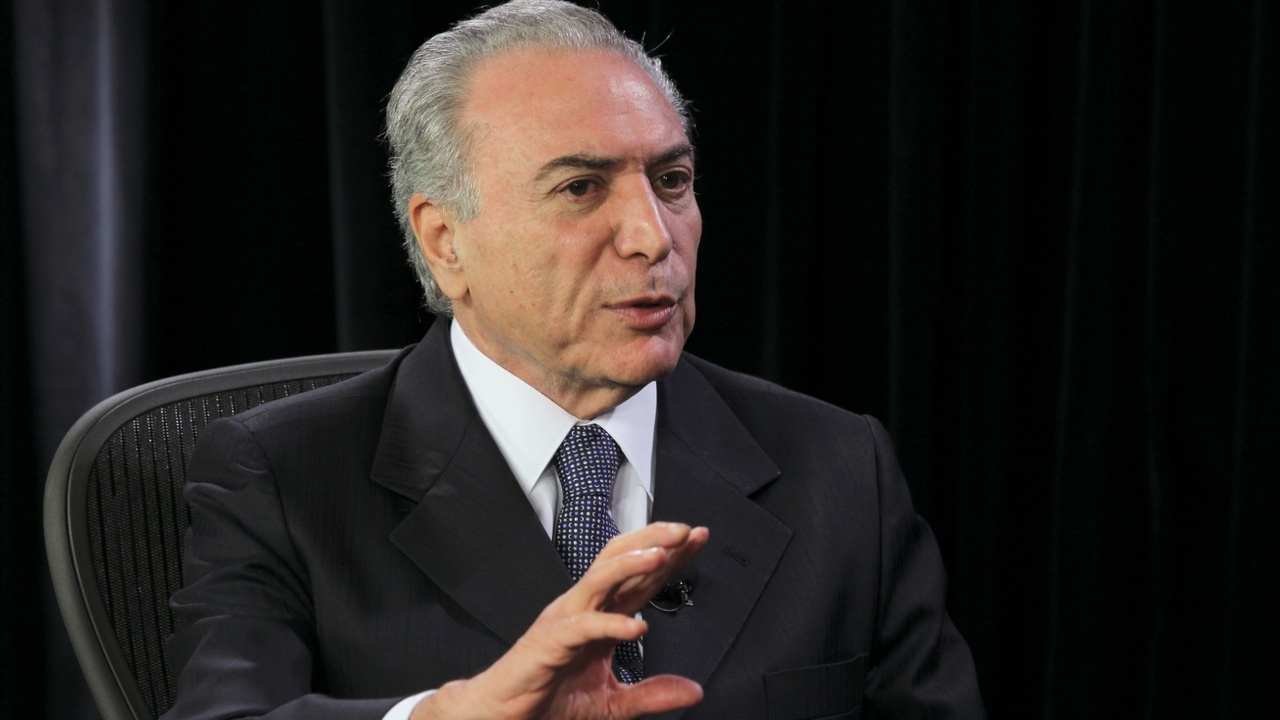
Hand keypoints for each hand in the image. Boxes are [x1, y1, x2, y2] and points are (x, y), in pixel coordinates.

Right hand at [412, 522, 709, 719]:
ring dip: (632, 563)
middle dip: (653, 540)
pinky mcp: (549, 641)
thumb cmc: (548, 699)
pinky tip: (636, 625)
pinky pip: (582, 626)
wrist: (505, 716)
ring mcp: (565, 620)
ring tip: (661, 556)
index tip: (698, 539)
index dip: (670, 554)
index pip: (640, 576)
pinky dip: (610, 624)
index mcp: (600, 615)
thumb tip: (692, 691)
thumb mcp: (612, 702)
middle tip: (686, 532)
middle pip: (620, 559)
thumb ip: (652, 693)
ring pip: (599, 577)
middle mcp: (584, 608)